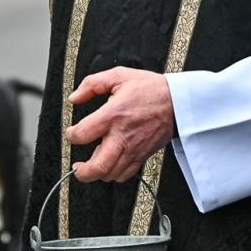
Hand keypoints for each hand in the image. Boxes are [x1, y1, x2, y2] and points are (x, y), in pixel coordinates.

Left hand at [65, 67, 175, 182]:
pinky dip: (115, 174)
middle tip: (77, 167)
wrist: (178, 101)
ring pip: (111, 175)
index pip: (83, 135)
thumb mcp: (119, 75)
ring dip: (98, 173)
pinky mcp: (142, 156)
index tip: (73, 132)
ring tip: (94, 163)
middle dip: (83, 172)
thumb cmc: (150, 89)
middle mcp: (122, 137)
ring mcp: (133, 149)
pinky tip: (111, 163)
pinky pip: (125, 175)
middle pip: (98, 167)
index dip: (72, 135)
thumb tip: (75, 97)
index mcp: (113, 116)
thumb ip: (92, 84)